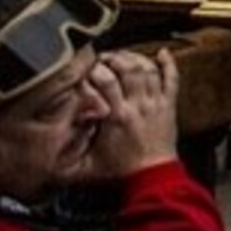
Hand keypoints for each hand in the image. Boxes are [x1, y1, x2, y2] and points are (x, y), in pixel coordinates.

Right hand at [76, 47, 180, 179]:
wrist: (151, 176)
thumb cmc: (122, 170)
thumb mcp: (88, 162)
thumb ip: (72, 148)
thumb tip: (57, 136)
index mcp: (117, 116)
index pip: (106, 81)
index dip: (95, 70)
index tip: (88, 68)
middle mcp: (137, 105)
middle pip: (128, 68)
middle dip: (114, 58)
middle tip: (104, 59)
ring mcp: (155, 103)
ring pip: (148, 69)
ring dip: (135, 58)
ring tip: (124, 56)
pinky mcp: (169, 106)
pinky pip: (172, 79)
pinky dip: (169, 63)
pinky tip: (163, 53)